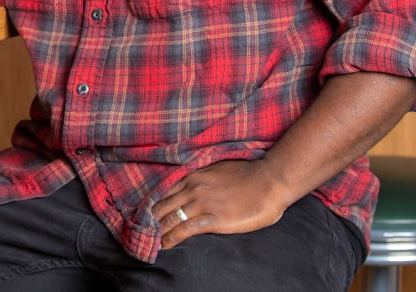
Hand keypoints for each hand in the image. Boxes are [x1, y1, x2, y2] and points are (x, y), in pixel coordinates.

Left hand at [152, 160, 289, 249]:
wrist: (268, 181)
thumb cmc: (248, 175)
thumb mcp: (219, 169)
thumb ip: (204, 178)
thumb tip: (197, 186)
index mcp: (195, 176)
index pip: (166, 192)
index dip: (157, 206)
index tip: (151, 216)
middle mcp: (194, 189)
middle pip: (164, 206)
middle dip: (153, 220)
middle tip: (147, 232)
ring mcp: (203, 203)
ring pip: (171, 218)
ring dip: (159, 231)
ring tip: (153, 242)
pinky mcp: (213, 219)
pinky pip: (185, 230)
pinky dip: (172, 238)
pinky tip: (166, 245)